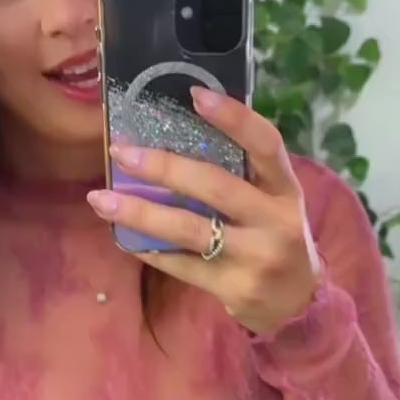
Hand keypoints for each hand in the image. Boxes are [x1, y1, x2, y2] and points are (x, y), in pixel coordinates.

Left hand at [86, 86, 321, 336]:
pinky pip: (183, 266)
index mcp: (287, 190)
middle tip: (122, 152)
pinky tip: (124, 236)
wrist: (298, 304)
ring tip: (101, 199)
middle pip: (215, 186)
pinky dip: (151, 249)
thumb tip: (177, 136)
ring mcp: (256, 258)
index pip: (266, 145)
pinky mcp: (235, 289)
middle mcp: (275, 221)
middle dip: (164, 167)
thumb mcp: (275, 202)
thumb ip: (243, 174)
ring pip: (189, 230)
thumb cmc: (276, 238)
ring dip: (141, 212)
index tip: (195, 95)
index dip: (234, 118)